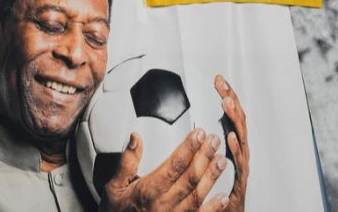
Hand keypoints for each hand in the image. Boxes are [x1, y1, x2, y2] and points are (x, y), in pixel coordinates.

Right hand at [100, 128, 228, 210]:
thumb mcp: (113, 188)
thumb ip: (125, 163)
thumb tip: (135, 138)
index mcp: (149, 191)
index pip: (174, 165)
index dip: (189, 148)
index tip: (199, 133)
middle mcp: (164, 204)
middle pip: (190, 177)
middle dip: (205, 157)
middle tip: (215, 140)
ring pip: (198, 195)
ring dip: (212, 177)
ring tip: (222, 161)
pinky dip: (214, 208)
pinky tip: (224, 197)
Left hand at [214, 75, 249, 210]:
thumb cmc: (219, 190)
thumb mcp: (211, 161)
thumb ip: (204, 143)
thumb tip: (194, 122)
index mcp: (231, 145)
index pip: (230, 115)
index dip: (227, 96)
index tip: (218, 79)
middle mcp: (240, 152)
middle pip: (238, 121)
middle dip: (232, 101)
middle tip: (222, 84)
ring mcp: (242, 166)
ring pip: (241, 138)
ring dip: (234, 120)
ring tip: (226, 103)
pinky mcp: (240, 184)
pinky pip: (240, 165)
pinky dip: (236, 150)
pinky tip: (230, 138)